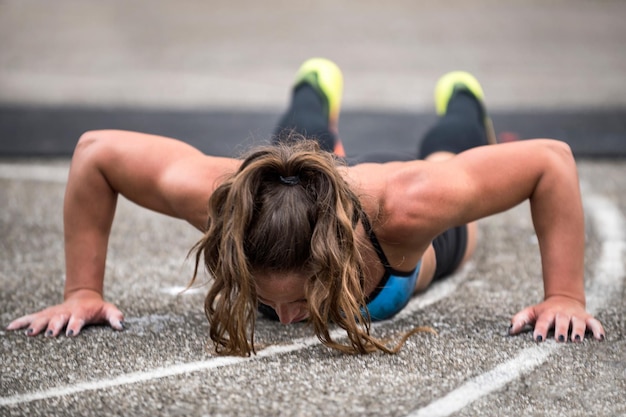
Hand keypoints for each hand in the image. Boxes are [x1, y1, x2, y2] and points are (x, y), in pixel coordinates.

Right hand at [6, 289, 123, 336]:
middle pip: (58, 319)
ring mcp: (54, 313)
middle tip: (51, 334)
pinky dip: (21, 321)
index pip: (78, 319)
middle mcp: (65, 312)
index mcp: (81, 312)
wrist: (84, 296)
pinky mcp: (45, 314)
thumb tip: (121, 326)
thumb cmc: (97, 308)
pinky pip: (31, 317)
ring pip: (43, 318)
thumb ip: (115, 317)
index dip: (75, 325)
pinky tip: (10, 328)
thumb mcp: (108, 310)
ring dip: (36, 325)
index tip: (71, 333)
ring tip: (29, 333)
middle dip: (54, 326)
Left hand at [508, 295, 604, 341]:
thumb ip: (519, 320)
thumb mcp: (531, 313)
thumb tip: (509, 331)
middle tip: (560, 339)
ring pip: (578, 323)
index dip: (540, 329)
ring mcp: (575, 316)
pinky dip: (598, 329)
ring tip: (577, 340)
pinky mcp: (587, 318)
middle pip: (562, 321)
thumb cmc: (545, 311)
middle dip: (561, 330)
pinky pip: (595, 323)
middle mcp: (562, 314)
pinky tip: (600, 338)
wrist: (564, 299)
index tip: (538, 339)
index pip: (543, 321)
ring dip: (578, 330)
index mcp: (548, 313)